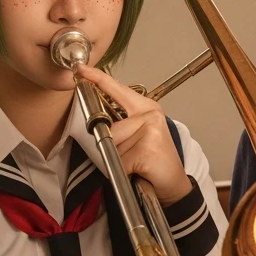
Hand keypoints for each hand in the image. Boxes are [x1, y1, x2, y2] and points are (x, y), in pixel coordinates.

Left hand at [77, 64, 192, 205]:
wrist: (174, 186)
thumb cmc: (153, 162)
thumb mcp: (138, 136)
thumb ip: (121, 125)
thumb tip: (97, 125)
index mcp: (146, 108)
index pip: (118, 90)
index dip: (98, 79)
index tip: (81, 69)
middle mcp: (149, 114)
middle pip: (108, 129)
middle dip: (112, 147)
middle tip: (132, 156)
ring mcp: (149, 130)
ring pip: (112, 146)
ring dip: (119, 161)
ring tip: (137, 164)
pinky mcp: (147, 149)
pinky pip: (119, 161)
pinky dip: (125, 171)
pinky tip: (140, 170)